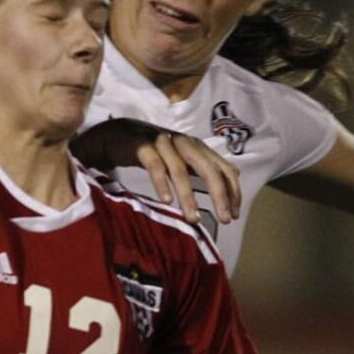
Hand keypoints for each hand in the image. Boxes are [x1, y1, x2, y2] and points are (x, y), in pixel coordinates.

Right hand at [72, 119, 240, 223]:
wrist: (120, 134)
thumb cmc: (157, 150)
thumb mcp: (185, 157)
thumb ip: (207, 165)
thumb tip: (234, 176)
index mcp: (199, 147)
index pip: (223, 169)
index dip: (232, 192)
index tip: (233, 215)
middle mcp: (185, 143)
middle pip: (208, 169)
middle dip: (219, 195)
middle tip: (224, 220)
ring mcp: (164, 143)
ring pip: (180, 171)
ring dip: (189, 196)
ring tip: (193, 218)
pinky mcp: (143, 147)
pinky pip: (155, 166)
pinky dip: (162, 184)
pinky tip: (166, 201)